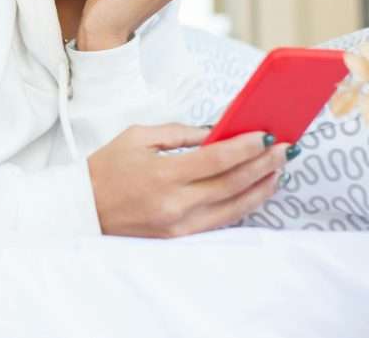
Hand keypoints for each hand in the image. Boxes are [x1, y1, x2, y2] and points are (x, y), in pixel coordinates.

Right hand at [87, 124, 286, 237]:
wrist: (83, 208)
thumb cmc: (107, 167)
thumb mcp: (139, 136)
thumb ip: (181, 133)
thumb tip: (218, 130)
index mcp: (163, 174)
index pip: (217, 160)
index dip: (246, 148)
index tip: (268, 135)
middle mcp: (175, 204)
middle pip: (232, 184)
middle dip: (263, 164)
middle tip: (285, 148)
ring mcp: (179, 225)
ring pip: (233, 207)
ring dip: (261, 187)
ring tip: (279, 169)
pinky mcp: (179, 238)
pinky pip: (221, 221)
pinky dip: (243, 205)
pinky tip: (257, 191)